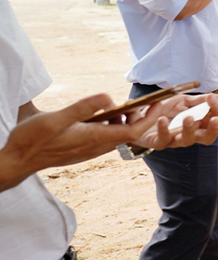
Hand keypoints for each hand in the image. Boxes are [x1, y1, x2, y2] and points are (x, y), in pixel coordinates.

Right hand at [1, 93, 169, 190]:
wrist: (17, 161)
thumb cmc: (33, 140)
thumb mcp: (55, 119)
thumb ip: (82, 108)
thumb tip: (108, 97)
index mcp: (94, 138)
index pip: (133, 131)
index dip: (149, 119)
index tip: (159, 103)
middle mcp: (96, 146)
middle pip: (130, 133)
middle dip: (145, 118)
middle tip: (153, 99)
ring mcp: (90, 149)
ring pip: (118, 134)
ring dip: (129, 120)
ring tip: (134, 103)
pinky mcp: (83, 149)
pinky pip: (107, 137)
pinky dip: (115, 125)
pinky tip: (110, 113)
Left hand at [134, 93, 217, 149]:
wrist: (141, 114)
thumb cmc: (165, 109)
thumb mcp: (183, 100)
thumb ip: (201, 100)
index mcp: (198, 124)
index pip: (215, 121)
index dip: (217, 111)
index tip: (214, 99)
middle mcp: (190, 134)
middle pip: (208, 137)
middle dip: (213, 128)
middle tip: (215, 119)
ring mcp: (175, 140)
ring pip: (188, 141)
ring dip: (190, 129)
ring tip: (188, 118)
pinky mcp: (159, 143)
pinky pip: (164, 140)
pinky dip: (164, 129)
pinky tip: (162, 119)